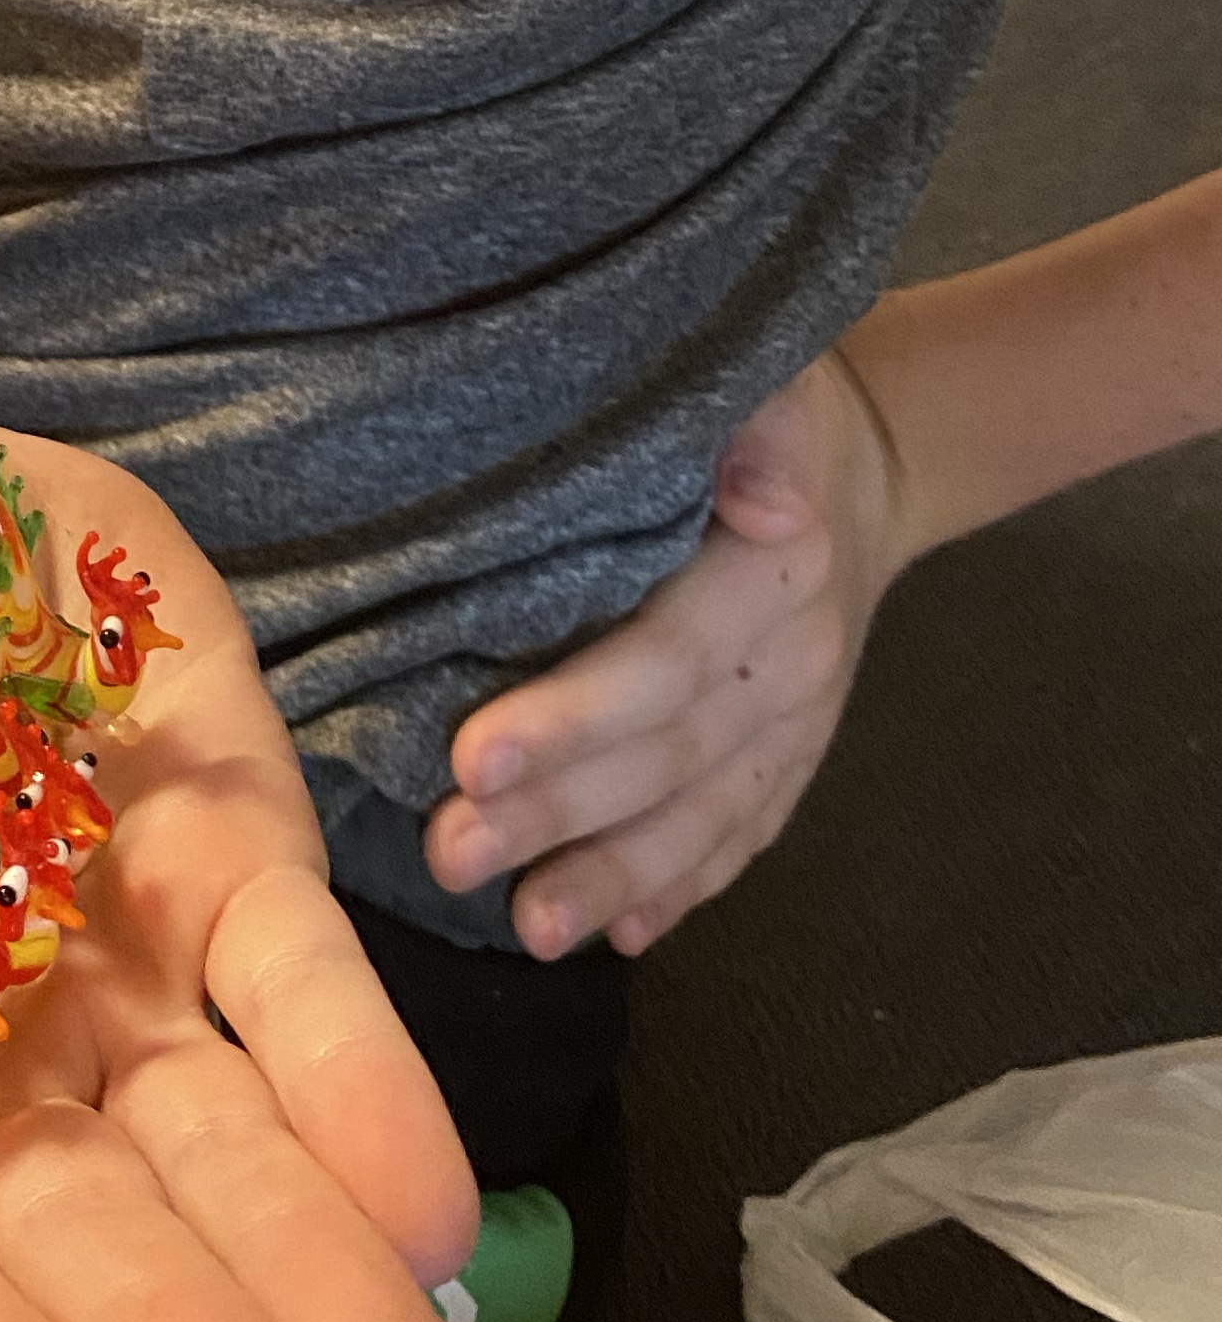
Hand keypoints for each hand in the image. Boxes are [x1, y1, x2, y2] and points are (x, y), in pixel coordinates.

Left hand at [422, 347, 912, 960]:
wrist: (871, 470)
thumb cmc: (781, 407)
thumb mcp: (771, 384)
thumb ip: (757, 429)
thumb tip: (754, 493)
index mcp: (779, 574)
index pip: (667, 659)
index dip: (576, 717)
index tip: (474, 756)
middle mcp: (795, 666)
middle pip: (667, 758)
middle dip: (559, 816)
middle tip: (451, 852)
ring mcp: (797, 725)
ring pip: (702, 817)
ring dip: (613, 879)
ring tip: (525, 928)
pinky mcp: (791, 759)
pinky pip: (742, 835)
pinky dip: (681, 889)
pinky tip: (620, 937)